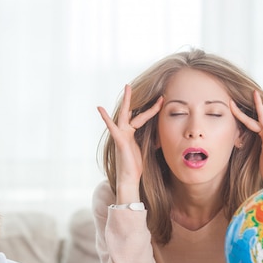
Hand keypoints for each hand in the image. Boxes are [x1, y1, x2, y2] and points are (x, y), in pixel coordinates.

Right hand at [97, 85, 162, 200]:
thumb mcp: (147, 150)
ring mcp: (121, 134)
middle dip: (134, 99)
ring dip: (127, 100)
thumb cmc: (136, 167)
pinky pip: (112, 127)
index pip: (142, 118)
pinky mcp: (119, 139)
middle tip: (132, 84)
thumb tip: (162, 137)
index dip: (152, 109)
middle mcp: (125, 132)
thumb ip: (152, 141)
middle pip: (131, 112)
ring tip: (127, 87)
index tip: (161, 100)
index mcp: (132, 134)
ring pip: (124, 114)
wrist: (129, 178)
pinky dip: (105, 118)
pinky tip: (99, 108)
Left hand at [230, 90, 262, 185]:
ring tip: (255, 93)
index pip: (251, 124)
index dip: (242, 116)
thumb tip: (246, 154)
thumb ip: (255, 153)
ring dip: (259, 105)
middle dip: (254, 105)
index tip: (234, 108)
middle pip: (258, 117)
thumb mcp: (258, 159)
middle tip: (252, 92)